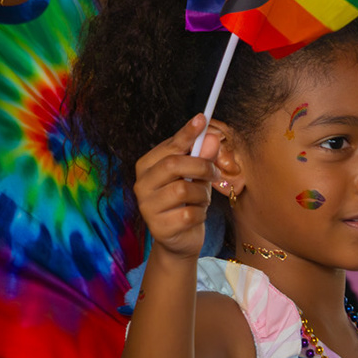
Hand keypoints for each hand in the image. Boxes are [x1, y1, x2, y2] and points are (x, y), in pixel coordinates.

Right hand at [133, 116, 219, 259]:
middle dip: (202, 166)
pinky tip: (196, 215)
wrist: (181, 239)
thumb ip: (202, 157)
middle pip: (173, 165)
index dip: (187, 133)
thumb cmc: (187, 201)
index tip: (202, 119)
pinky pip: (189, 214)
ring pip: (183, 190)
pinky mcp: (158, 228)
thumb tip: (212, 137)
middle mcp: (141, 184)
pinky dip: (200, 214)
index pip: (169, 146)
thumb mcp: (196, 176)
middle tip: (216, 172)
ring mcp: (147, 207)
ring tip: (201, 199)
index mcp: (147, 166)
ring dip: (202, 194)